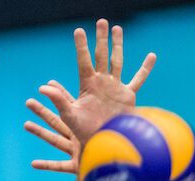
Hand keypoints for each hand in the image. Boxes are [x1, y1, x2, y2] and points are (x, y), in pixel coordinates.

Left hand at [29, 19, 155, 166]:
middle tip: (101, 22)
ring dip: (118, 45)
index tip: (79, 30)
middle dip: (101, 39)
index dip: (81, 46)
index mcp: (87, 85)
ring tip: (117, 29)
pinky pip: (138, 80)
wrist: (103, 144)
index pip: (83, 61)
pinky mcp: (127, 96)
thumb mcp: (70, 116)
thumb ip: (59, 100)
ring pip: (117, 61)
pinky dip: (145, 69)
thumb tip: (43, 88)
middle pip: (101, 56)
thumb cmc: (84, 132)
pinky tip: (152, 56)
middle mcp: (101, 83)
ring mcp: (115, 87)